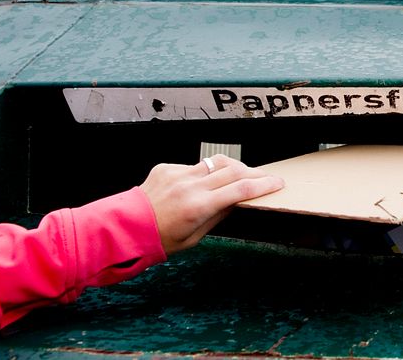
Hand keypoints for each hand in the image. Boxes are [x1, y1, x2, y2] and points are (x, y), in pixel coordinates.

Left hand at [139, 155, 283, 253]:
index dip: (264, 185)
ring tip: (242, 175)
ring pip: (215, 163)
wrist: (124, 229)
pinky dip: (205, 173)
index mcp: (199, 207)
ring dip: (233, 167)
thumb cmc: (159, 239)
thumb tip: (236, 201)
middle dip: (254, 173)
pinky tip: (202, 184)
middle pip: (234, 170)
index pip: (241, 190)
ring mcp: (178, 174)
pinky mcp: (167, 168)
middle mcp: (190, 186)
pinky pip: (194, 166)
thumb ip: (218, 216)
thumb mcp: (194, 237)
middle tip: (266, 177)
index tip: (277, 183)